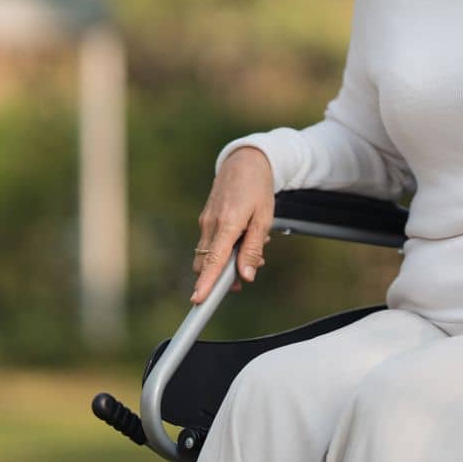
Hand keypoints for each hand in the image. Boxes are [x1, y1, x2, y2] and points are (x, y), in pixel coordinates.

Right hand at [192, 146, 274, 302]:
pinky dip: (225, 248)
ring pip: (210, 254)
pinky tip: (244, 237)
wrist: (245, 161)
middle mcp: (211, 224)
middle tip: (248, 272)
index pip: (213, 260)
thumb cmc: (257, 188)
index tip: (199, 300)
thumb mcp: (263, 219)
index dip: (206, 282)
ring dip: (227, 260)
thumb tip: (246, 276)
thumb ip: (254, 248)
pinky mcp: (206, 219)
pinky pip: (212, 243)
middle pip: (207, 263)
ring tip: (254, 247)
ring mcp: (206, 221)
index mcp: (227, 223)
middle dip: (223, 275)